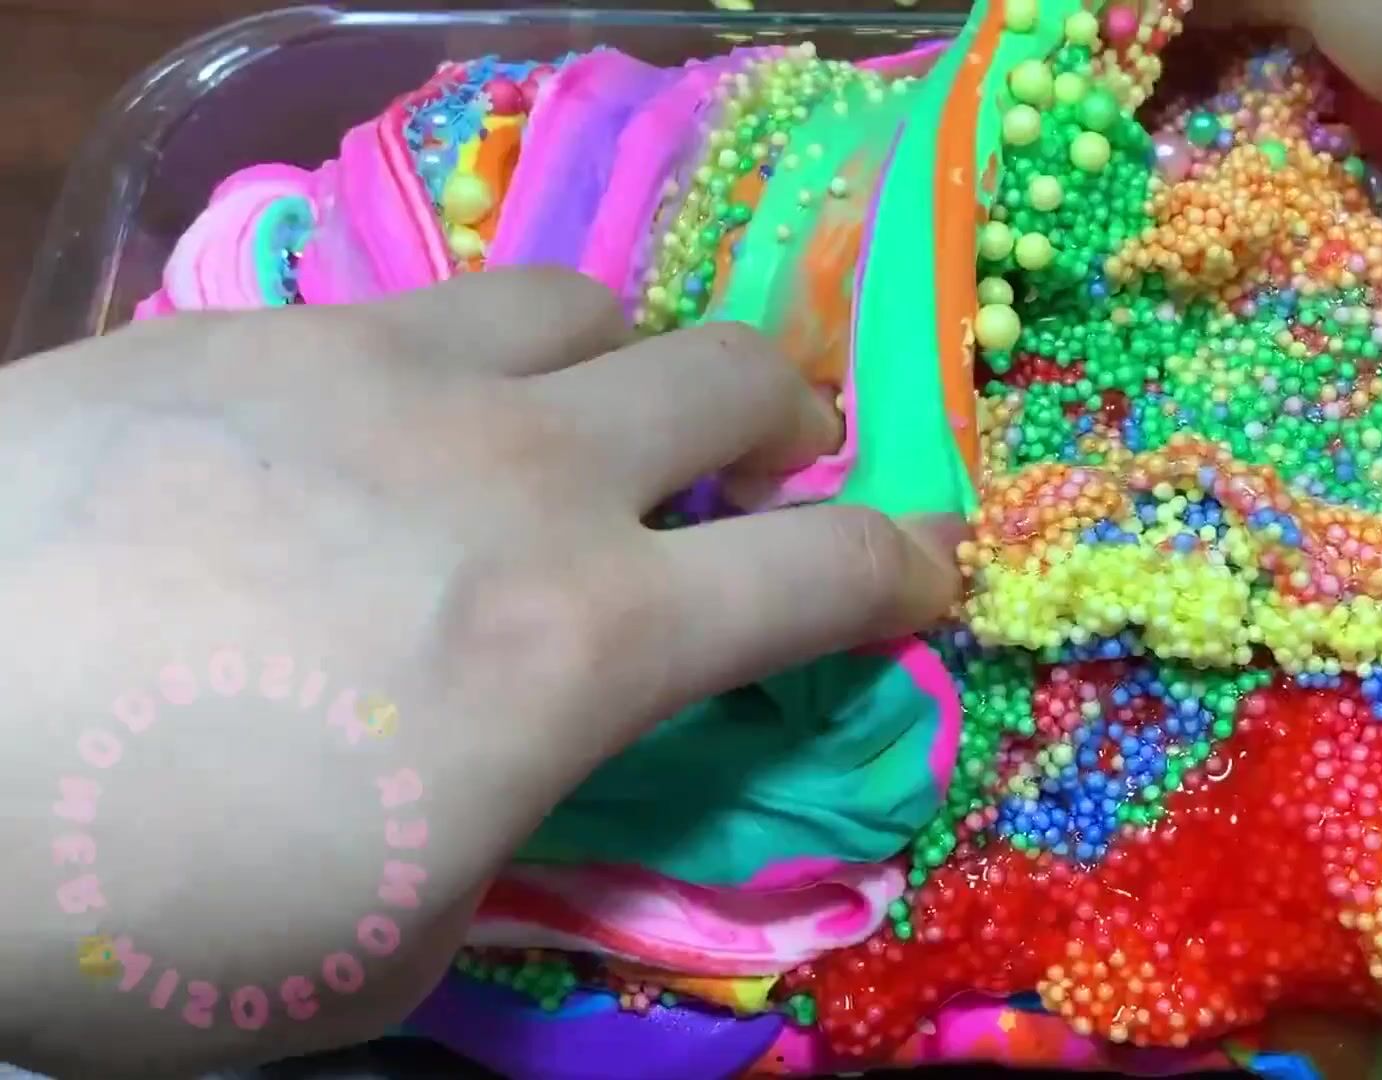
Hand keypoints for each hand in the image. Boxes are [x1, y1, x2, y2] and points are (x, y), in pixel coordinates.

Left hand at [0, 269, 962, 1074]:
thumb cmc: (137, 906)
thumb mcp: (378, 953)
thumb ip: (506, 846)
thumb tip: (523, 784)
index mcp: (583, 639)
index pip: (828, 569)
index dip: (911, 567)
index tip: (931, 572)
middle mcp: (517, 470)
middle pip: (736, 371)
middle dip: (793, 421)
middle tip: (770, 472)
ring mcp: (382, 373)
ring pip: (585, 300)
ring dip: (631, 362)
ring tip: (586, 421)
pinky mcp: (249, 329)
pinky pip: (417, 302)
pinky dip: (465, 358)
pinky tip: (386, 425)